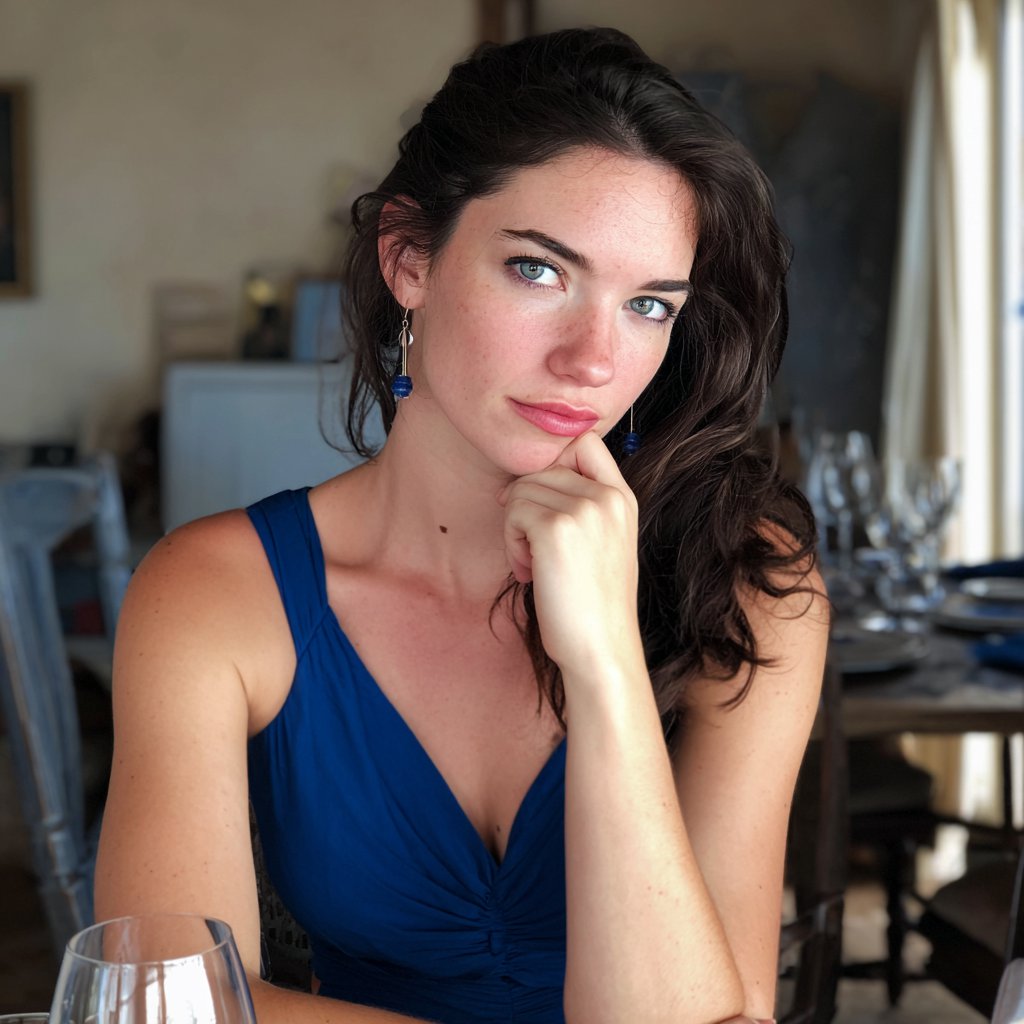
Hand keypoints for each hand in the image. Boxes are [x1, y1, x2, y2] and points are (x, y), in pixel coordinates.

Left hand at [497, 432, 642, 674]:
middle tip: (532, 550)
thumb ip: (582, 504)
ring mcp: (582, 510)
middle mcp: (606, 497)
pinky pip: (512, 513)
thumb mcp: (601, 542)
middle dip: (526, 505)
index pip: (584, 441)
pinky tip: (528, 573)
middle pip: (541, 469)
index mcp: (622, 497)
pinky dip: (511, 543)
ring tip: (532, 565)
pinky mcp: (555, 529)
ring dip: (515, 528)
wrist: (601, 648)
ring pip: (521, 490)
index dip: (554, 462)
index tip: (544, 501)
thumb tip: (525, 479)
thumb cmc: (592, 603)